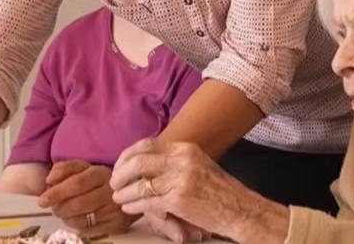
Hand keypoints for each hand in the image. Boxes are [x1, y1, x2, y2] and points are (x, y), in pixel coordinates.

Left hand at [37, 160, 136, 236]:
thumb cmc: (97, 179)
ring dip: (66, 218)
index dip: (57, 193)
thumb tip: (50, 180)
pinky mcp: (118, 225)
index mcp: (100, 173)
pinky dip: (76, 226)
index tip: (42, 200)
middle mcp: (110, 191)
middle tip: (53, 208)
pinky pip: (89, 230)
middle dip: (59, 208)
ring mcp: (115, 209)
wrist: (127, 190)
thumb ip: (64, 168)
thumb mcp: (82, 167)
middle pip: (78, 204)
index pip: (76, 184)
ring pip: (82, 220)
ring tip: (64, 213)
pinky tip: (76, 219)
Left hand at [110, 139, 289, 242]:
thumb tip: (145, 161)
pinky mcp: (179, 200)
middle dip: (121, 173)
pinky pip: (147, 202)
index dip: (128, 155)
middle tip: (114, 182)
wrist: (239, 209)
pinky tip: (130, 208)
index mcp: (185, 149)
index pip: (147, 145)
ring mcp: (180, 180)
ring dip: (124, 192)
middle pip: (138, 161)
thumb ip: (174, 160)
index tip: (120, 165)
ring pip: (140, 183)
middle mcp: (181, 160)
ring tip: (119, 197)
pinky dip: (134, 205)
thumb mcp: (198, 164)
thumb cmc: (218, 190)